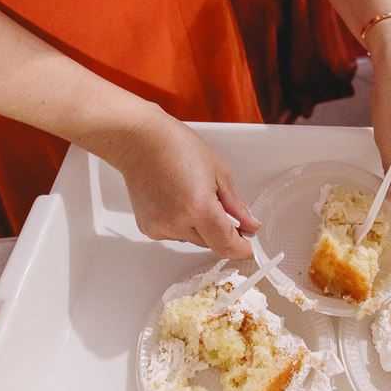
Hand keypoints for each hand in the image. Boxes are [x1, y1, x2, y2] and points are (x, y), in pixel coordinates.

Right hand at [110, 112, 258, 258]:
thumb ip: (236, 206)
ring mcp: (159, 228)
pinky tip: (176, 200)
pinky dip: (181, 224)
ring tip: (190, 194)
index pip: (226, 245)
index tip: (248, 246)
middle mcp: (176, 223)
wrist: (139, 141)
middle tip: (217, 203)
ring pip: (193, 240)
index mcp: (198, 207)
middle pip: (211, 244)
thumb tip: (250, 226)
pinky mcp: (148, 229)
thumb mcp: (219, 171)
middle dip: (221, 231)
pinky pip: (175, 235)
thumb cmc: (177, 147)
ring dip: (200, 227)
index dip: (241, 249)